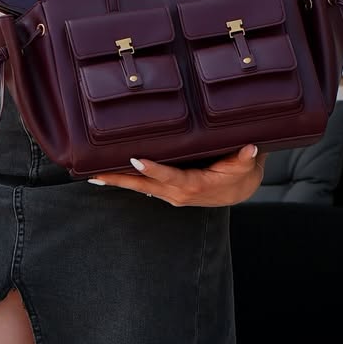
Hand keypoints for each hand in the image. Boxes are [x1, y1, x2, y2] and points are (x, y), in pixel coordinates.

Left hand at [89, 145, 265, 206]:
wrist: (238, 190)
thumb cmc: (239, 173)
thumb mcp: (244, 165)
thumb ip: (244, 158)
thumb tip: (249, 148)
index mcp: (193, 185)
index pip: (170, 176)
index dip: (153, 169)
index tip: (136, 159)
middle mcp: (177, 193)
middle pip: (144, 185)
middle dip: (119, 179)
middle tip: (95, 174)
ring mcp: (169, 194)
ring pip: (139, 188)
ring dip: (117, 182)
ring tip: (92, 176)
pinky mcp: (166, 192)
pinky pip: (143, 187)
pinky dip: (125, 182)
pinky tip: (107, 177)